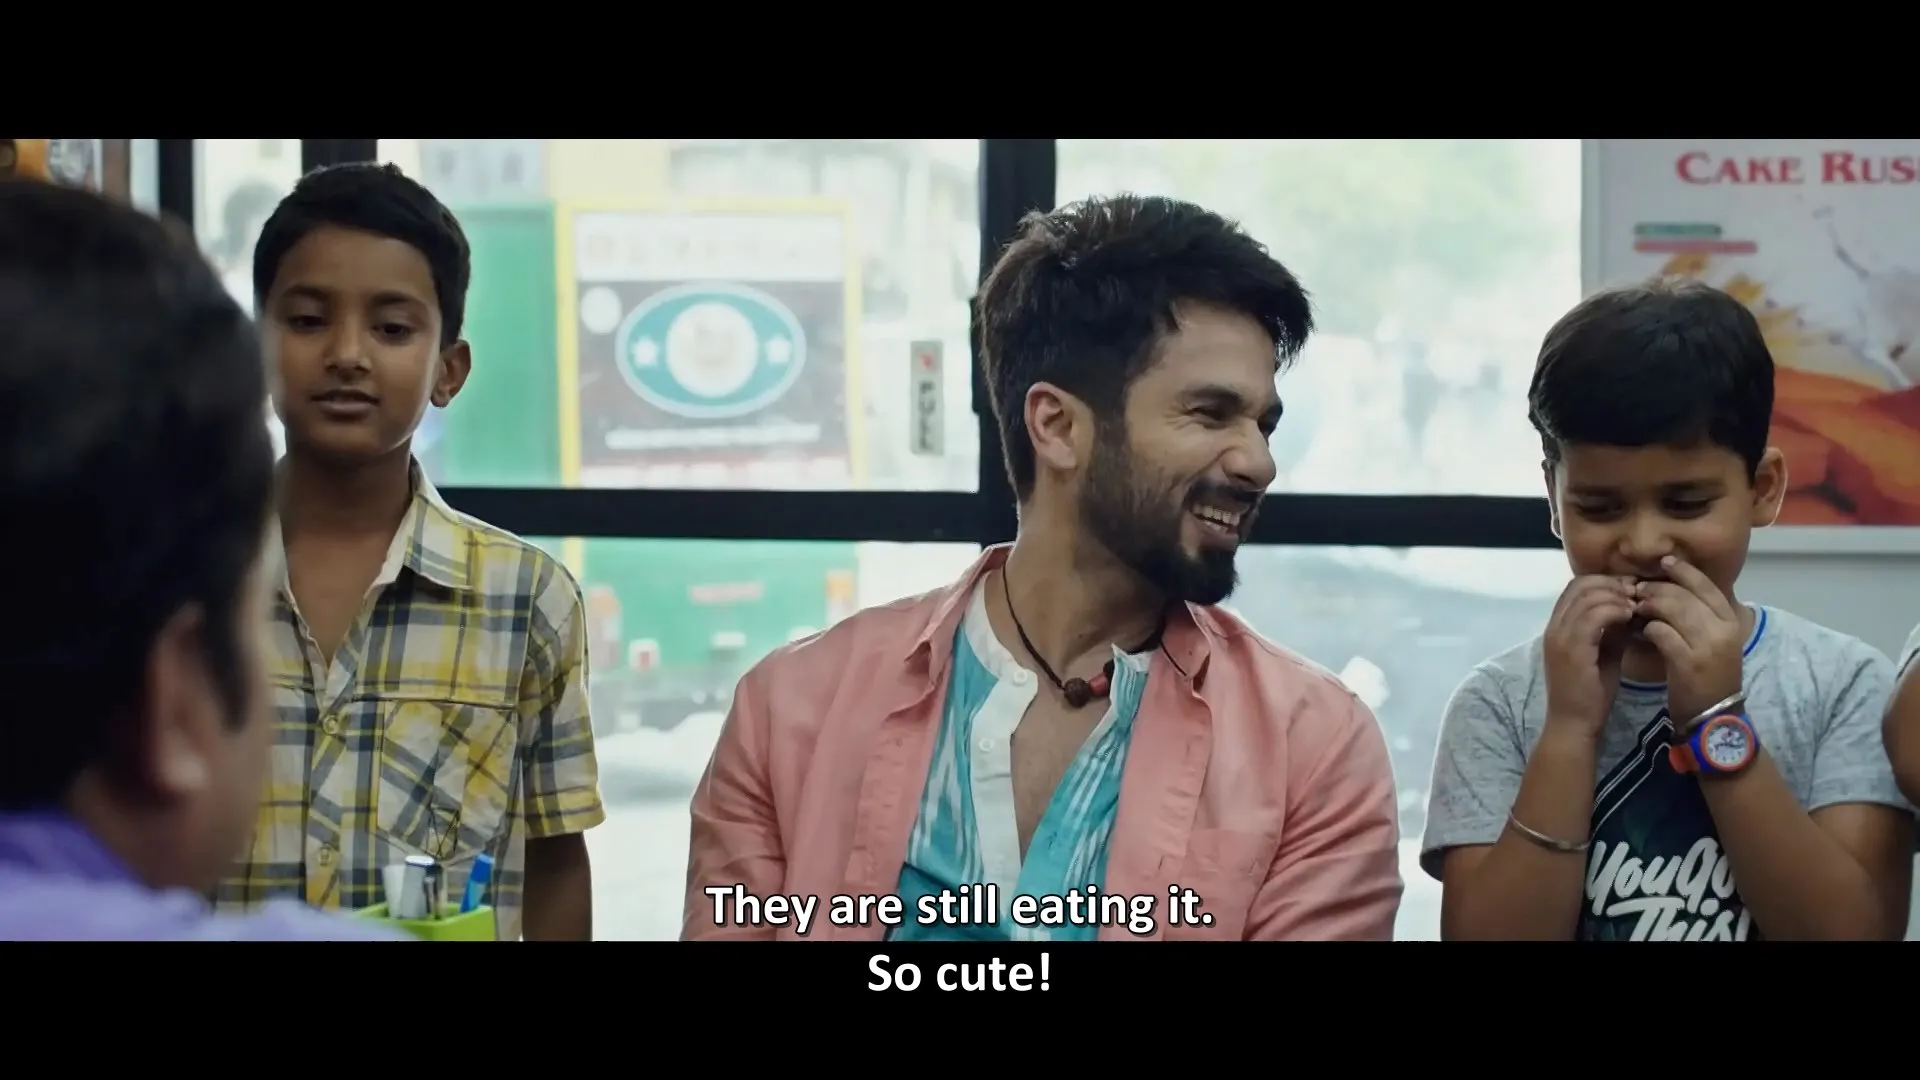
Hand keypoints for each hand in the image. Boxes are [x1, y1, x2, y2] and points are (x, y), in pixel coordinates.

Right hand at [1542, 574, 1637, 738]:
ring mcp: (1560, 636)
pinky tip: (1630, 616)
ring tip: (1635, 605)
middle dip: (1612, 584)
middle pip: (1580, 585)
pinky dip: (1614, 610)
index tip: (1630, 591)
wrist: (1574, 724)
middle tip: (1636, 594)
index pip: (1576, 587)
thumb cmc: (1590, 694)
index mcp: (1558, 627)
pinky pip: (1593, 615)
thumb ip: (1612, 631)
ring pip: (1587, 596)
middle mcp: (1554, 626)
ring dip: (1616, 596)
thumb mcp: (1604, 654)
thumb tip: (1631, 609)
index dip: (1604, 582)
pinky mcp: (1572, 648)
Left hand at [1632, 555, 1746, 723]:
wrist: (1714, 719)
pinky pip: (1661, 632)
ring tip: (1635, 607)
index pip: (1707, 585)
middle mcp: (1723, 629)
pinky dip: (1646, 628)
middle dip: (1657, 588)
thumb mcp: (1713, 643)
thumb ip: (1700, 617)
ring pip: (1672, 609)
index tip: (1664, 562)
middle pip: (1684, 594)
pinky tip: (1640, 631)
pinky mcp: (1688, 662)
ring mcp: (1707, 645)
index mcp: (1731, 621)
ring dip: (1648, 605)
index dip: (1684, 571)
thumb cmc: (1709, 679)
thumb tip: (1672, 590)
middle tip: (1637, 589)